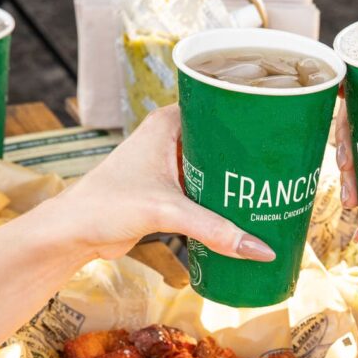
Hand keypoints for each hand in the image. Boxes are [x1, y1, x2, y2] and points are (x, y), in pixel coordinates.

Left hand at [62, 105, 274, 261]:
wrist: (74, 233)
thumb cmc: (106, 205)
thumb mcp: (167, 212)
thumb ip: (215, 230)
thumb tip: (260, 251)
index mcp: (168, 123)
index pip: (218, 107)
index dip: (249, 117)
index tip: (280, 128)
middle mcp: (169, 138)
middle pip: (222, 141)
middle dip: (249, 155)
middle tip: (284, 166)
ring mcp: (168, 165)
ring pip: (214, 168)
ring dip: (237, 181)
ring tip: (272, 189)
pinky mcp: (167, 192)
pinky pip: (205, 191)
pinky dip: (222, 200)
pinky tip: (245, 211)